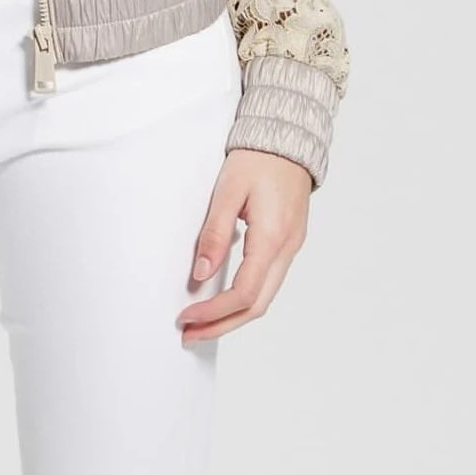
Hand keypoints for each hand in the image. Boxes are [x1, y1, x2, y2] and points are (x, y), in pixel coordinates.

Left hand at [176, 149, 311, 342]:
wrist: (288, 139)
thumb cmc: (257, 159)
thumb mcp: (228, 190)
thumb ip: (215, 232)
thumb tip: (200, 273)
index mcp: (272, 238)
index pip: (244, 292)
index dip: (214, 312)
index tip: (185, 318)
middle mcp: (286, 250)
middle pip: (257, 306)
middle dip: (222, 325)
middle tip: (188, 335)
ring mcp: (290, 248)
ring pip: (264, 298)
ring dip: (233, 315)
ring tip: (200, 323)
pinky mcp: (286, 243)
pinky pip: (267, 282)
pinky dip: (244, 298)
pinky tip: (221, 299)